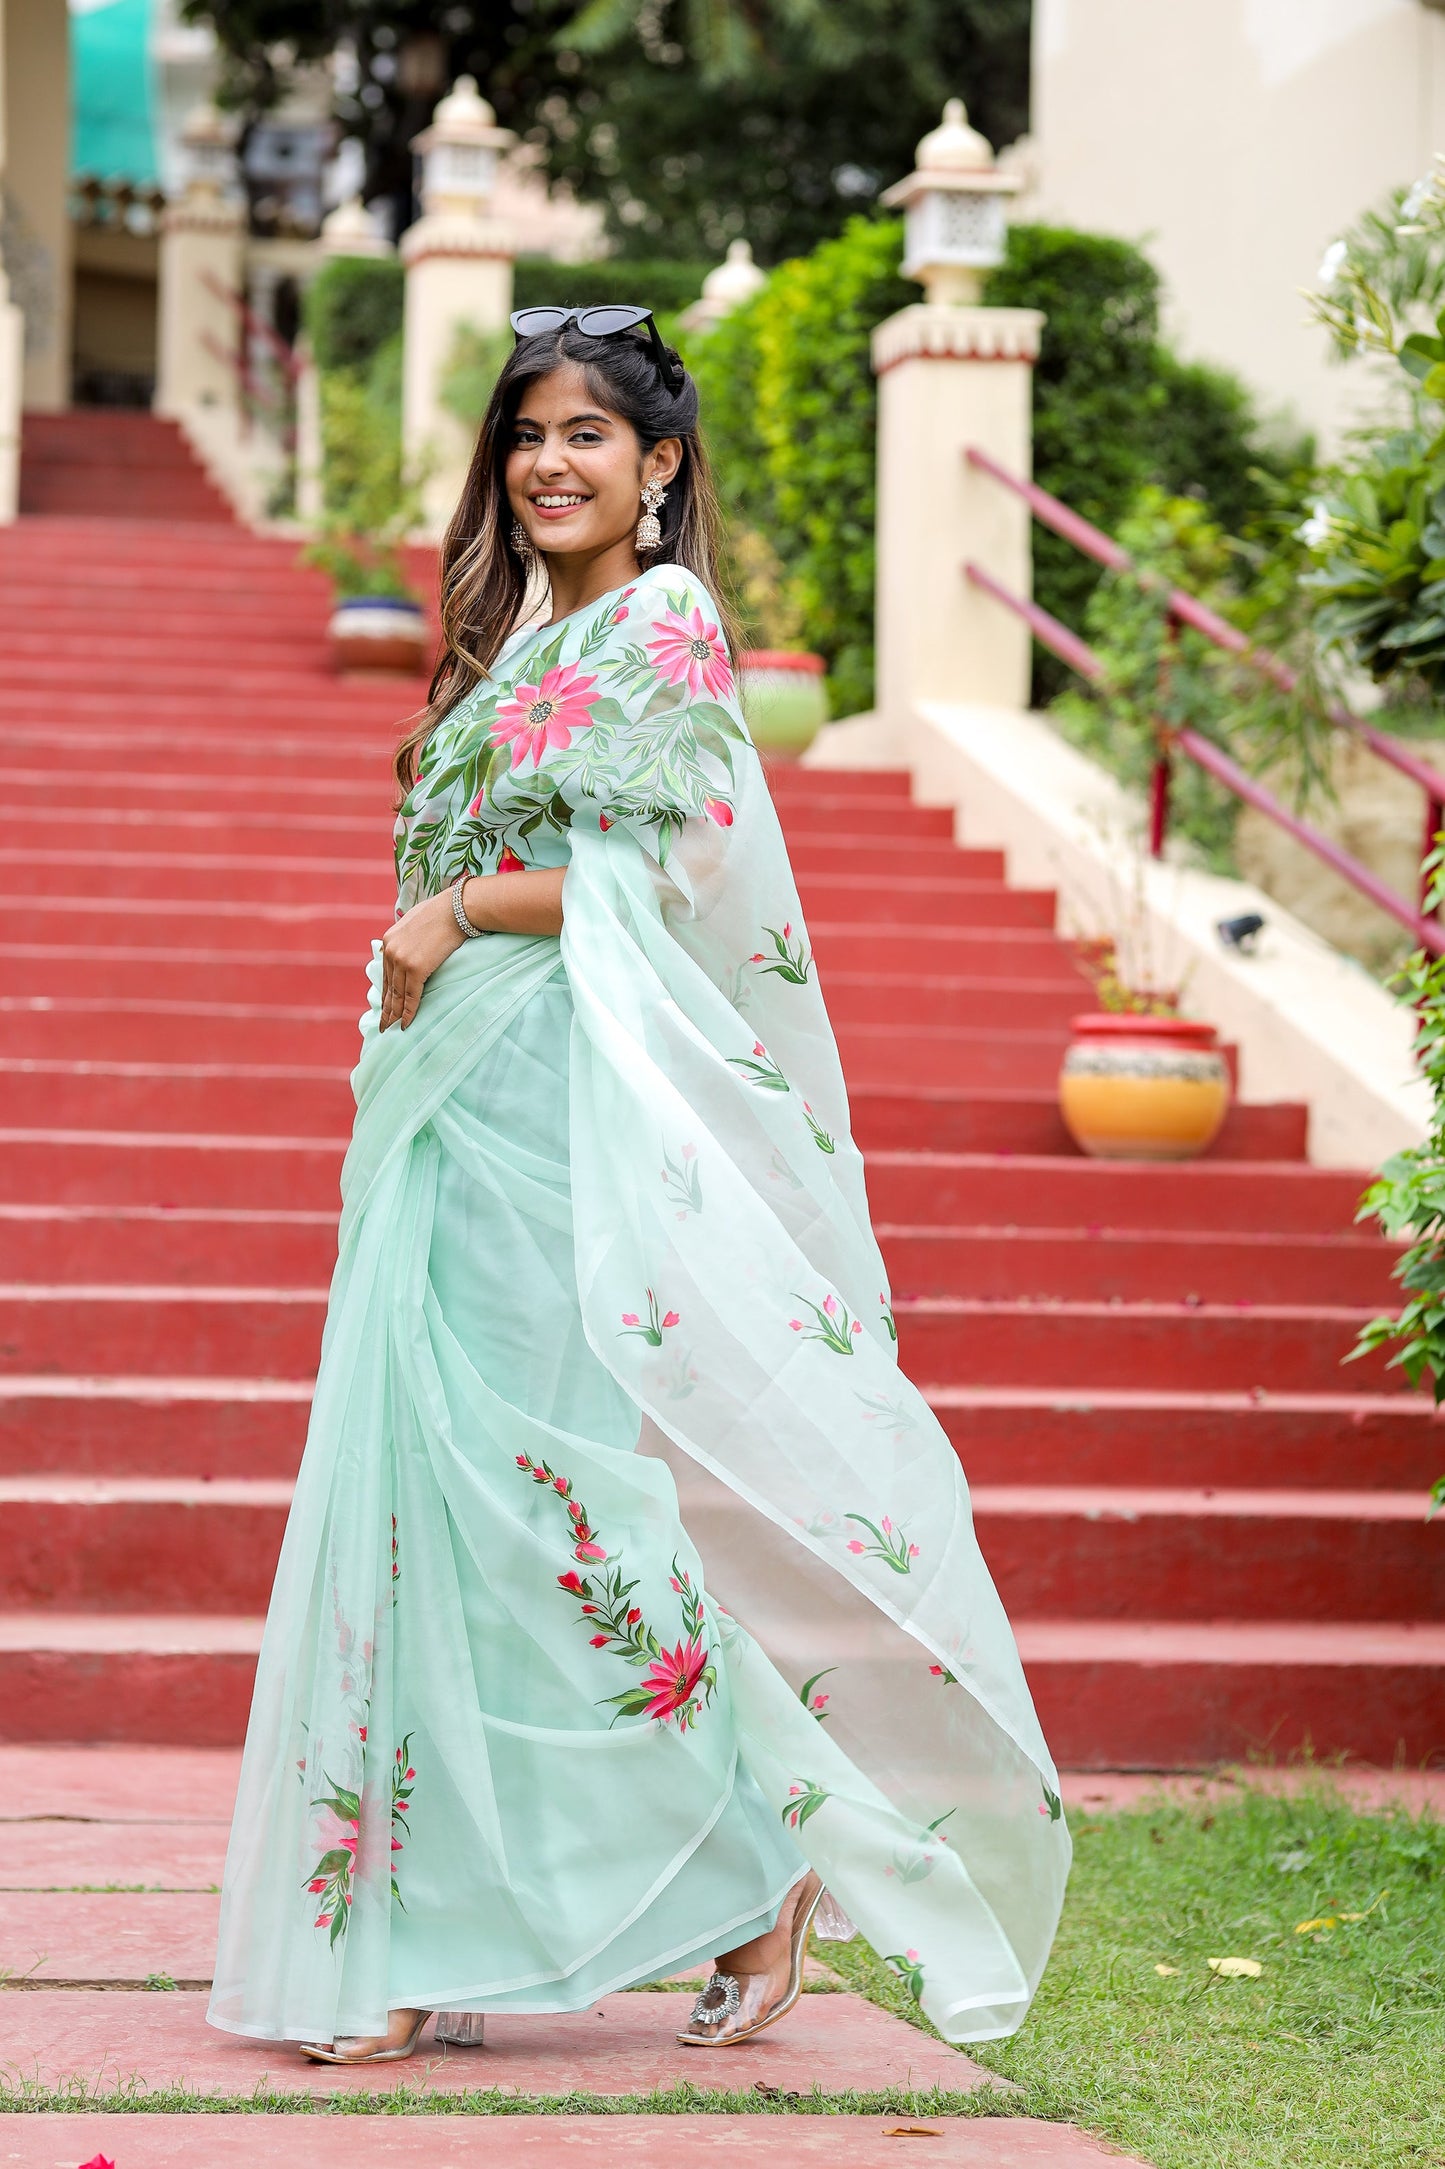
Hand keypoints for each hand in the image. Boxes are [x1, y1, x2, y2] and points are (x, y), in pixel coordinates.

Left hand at [379, 889, 464, 1030]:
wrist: (456, 909)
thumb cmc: (443, 912)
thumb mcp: (417, 921)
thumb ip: (409, 935)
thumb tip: (412, 942)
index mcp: (389, 940)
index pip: (386, 973)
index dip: (386, 992)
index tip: (384, 1006)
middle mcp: (391, 951)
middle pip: (389, 986)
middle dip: (386, 1008)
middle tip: (383, 1025)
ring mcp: (402, 960)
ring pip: (398, 994)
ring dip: (395, 1014)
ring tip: (391, 1028)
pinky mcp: (416, 968)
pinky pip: (411, 996)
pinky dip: (408, 1012)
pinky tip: (405, 1024)